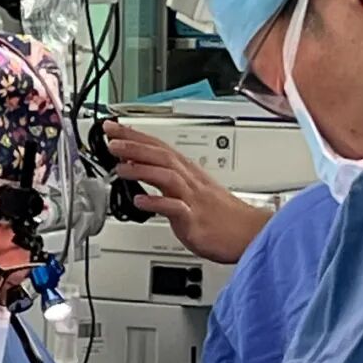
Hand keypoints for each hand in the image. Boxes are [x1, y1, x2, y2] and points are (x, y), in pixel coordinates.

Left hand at [103, 121, 272, 262]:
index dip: (136, 136)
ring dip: (142, 169)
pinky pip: (174, 208)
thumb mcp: (190, 193)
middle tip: (111, 138)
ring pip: (166, 177)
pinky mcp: (195, 220)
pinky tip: (140, 201)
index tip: (114, 128)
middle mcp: (190, 182)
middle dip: (135, 145)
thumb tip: (139, 169)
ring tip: (120, 167)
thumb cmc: (222, 217)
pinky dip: (156, 203)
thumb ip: (165, 181)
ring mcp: (193, 200)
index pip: (159, 148)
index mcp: (189, 174)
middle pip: (161, 156)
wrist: (250, 234)